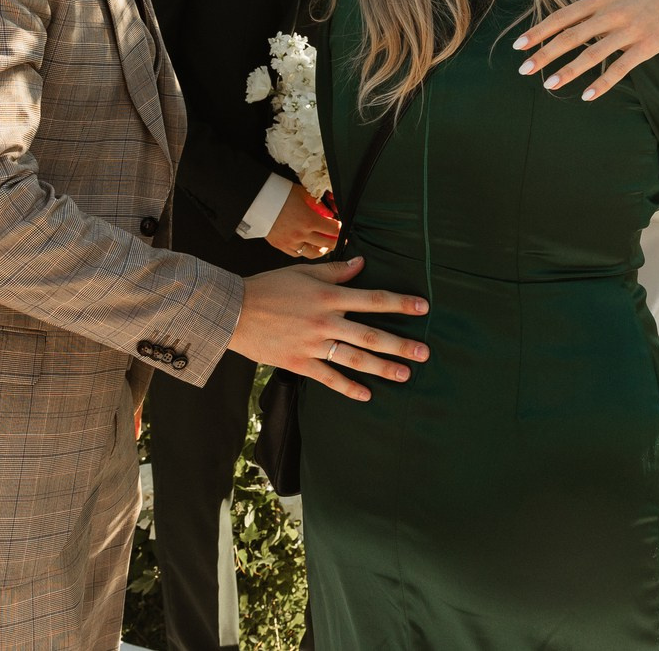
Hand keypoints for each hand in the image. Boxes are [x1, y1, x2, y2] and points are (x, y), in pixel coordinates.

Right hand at [230, 257, 429, 401]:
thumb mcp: (303, 272)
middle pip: (370, 334)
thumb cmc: (268, 287)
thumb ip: (335, 271)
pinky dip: (348, 387)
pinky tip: (366, 395)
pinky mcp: (299, 362)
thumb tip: (362, 264)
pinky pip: (328, 377)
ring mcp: (312, 344)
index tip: (423, 307)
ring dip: (382, 367)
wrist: (233, 310)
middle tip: (425, 352)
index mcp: (328, 296)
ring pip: (354, 358)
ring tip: (405, 374)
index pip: (372, 299)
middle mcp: (325, 321)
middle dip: (400, 344)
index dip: (400, 303)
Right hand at [264, 183, 340, 259]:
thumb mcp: (303, 194)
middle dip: (335, 241)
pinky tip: (309, 248)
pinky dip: (305, 252)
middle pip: (326, 243)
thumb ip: (318, 204)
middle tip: (338, 238)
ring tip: (325, 247)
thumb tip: (328, 212)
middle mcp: (301, 234)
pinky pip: (297, 254)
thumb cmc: (278, 194)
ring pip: (312, 253)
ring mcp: (290, 242)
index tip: (340, 226)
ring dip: (322, 250)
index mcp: (309, 220)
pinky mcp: (280, 245)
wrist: (256, 200)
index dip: (340, 229)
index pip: (333, 230)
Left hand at [512, 0, 658, 100]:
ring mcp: (630, 30)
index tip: (518, 45)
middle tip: (524, 69)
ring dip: (569, 71)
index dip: (539, 31)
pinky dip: (604, 83)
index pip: (563, 16)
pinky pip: (621, 68)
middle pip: (572, 36)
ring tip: (549, 85)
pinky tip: (588, 96)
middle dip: (545, 54)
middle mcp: (613, 13)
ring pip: (593, 54)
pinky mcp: (648, 46)